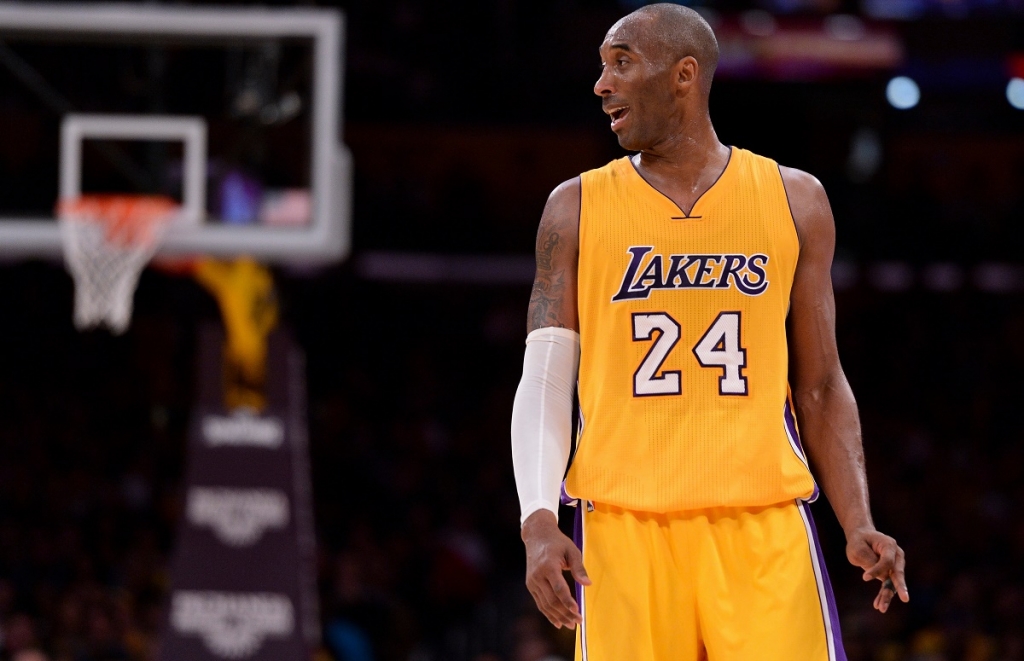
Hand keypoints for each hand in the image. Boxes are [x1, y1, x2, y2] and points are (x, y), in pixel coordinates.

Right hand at [521, 509, 590, 628]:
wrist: (537, 536)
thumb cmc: (557, 542)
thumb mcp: (572, 550)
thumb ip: (579, 568)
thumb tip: (587, 584)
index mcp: (548, 566)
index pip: (558, 588)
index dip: (567, 601)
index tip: (577, 611)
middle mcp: (538, 575)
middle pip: (552, 600)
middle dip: (565, 613)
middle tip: (578, 621)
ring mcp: (532, 581)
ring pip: (545, 604)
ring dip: (558, 616)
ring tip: (571, 624)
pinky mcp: (530, 585)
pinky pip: (540, 603)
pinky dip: (548, 614)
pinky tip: (557, 622)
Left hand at [845, 526, 908, 612]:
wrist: (862, 537)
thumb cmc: (859, 541)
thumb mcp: (858, 548)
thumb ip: (870, 561)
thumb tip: (883, 578)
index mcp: (889, 545)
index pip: (887, 561)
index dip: (877, 570)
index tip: (864, 578)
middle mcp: (897, 556)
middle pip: (897, 573)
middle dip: (899, 587)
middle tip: (905, 599)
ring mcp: (896, 565)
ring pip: (893, 583)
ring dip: (887, 595)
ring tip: (881, 608)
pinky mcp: (891, 573)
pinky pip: (888, 586)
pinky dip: (883, 595)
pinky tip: (878, 606)